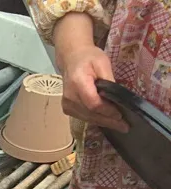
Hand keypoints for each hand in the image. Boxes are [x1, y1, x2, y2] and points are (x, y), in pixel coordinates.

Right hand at [53, 15, 126, 131]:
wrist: (71, 59)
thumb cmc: (88, 58)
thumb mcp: (102, 63)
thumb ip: (109, 80)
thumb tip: (117, 98)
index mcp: (77, 83)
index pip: (93, 103)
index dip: (107, 111)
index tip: (120, 115)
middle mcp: (69, 97)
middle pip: (91, 114)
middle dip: (108, 120)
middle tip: (124, 126)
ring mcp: (67, 105)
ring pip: (88, 118)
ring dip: (104, 122)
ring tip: (119, 125)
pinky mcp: (68, 109)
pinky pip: (84, 117)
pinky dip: (96, 119)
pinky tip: (107, 120)